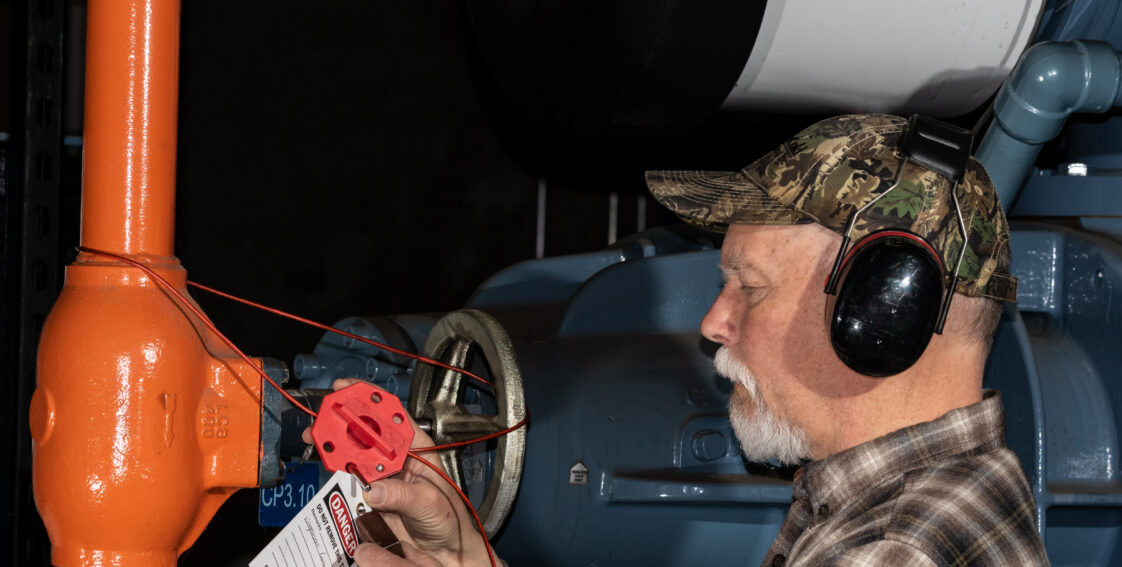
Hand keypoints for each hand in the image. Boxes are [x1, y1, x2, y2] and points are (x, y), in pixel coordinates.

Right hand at [302, 379, 493, 566]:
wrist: (444, 552)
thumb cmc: (450, 521)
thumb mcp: (431, 502)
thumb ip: (403, 495)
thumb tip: (375, 488)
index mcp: (417, 447)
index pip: (391, 414)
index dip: (368, 398)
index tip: (347, 390)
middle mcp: (397, 457)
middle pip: (365, 430)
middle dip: (342, 420)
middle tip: (324, 419)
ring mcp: (381, 475)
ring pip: (353, 453)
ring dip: (334, 445)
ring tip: (319, 440)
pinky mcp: (369, 495)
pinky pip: (348, 480)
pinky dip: (335, 473)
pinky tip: (328, 466)